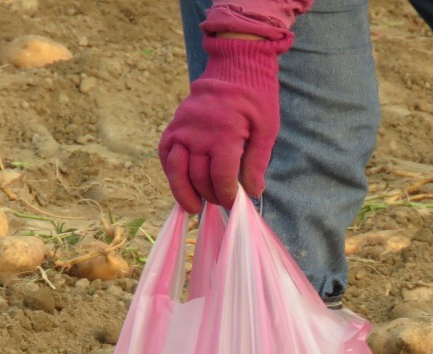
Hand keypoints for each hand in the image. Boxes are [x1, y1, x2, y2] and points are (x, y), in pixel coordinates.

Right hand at [158, 33, 291, 212]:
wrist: (235, 67)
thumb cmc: (256, 99)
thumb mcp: (267, 131)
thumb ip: (257, 163)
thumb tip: (252, 193)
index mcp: (224, 134)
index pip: (220, 176)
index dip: (227, 195)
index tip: (235, 203)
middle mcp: (198, 132)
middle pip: (198, 176)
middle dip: (211, 195)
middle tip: (222, 203)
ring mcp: (182, 128)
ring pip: (176, 168)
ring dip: (184, 192)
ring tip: (194, 207)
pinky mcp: (174, 125)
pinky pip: (165, 153)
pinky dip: (170, 172)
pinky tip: (180, 185)